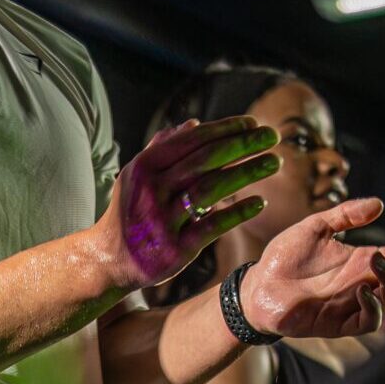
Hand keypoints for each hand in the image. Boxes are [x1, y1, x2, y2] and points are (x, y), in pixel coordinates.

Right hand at [95, 116, 281, 288]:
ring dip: (248, 172)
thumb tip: (193, 124)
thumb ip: (162, 149)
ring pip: (212, 189)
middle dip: (243, 144)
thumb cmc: (129, 212)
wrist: (109, 260)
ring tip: (275, 163)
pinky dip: (238, 212)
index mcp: (145, 167)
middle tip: (273, 136)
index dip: (225, 129)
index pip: (192, 140)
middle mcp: (152, 190)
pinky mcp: (176, 249)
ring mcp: (163, 220)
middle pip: (206, 159)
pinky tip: (259, 202)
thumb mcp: (136, 177)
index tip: (253, 123)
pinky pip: (213, 226)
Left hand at [239, 198, 384, 337]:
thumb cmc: (285, 258)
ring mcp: (354, 304)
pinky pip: (369, 322)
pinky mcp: (339, 324)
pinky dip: (374, 307)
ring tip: (375, 257)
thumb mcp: (315, 228)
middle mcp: (365, 283)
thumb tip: (379, 203)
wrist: (257, 285)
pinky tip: (364, 289)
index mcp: (362, 261)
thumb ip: (345, 215)